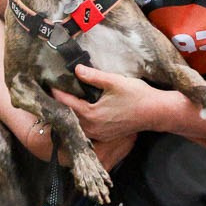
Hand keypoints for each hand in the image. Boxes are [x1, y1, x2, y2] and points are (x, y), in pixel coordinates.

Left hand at [54, 66, 192, 155]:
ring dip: (70, 114)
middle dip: (60, 105)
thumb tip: (76, 69)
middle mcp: (92, 128)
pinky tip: (80, 112)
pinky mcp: (105, 136)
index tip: (48, 84)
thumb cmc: (137, 95)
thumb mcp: (114, 81)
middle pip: (69, 116)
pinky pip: (86, 129)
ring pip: (77, 124)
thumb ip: (93, 76)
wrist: (156, 112)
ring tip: (63, 102)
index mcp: (91, 114)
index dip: (56, 92)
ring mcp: (99, 134)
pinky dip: (80, 121)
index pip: (66, 103)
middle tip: (51, 93)